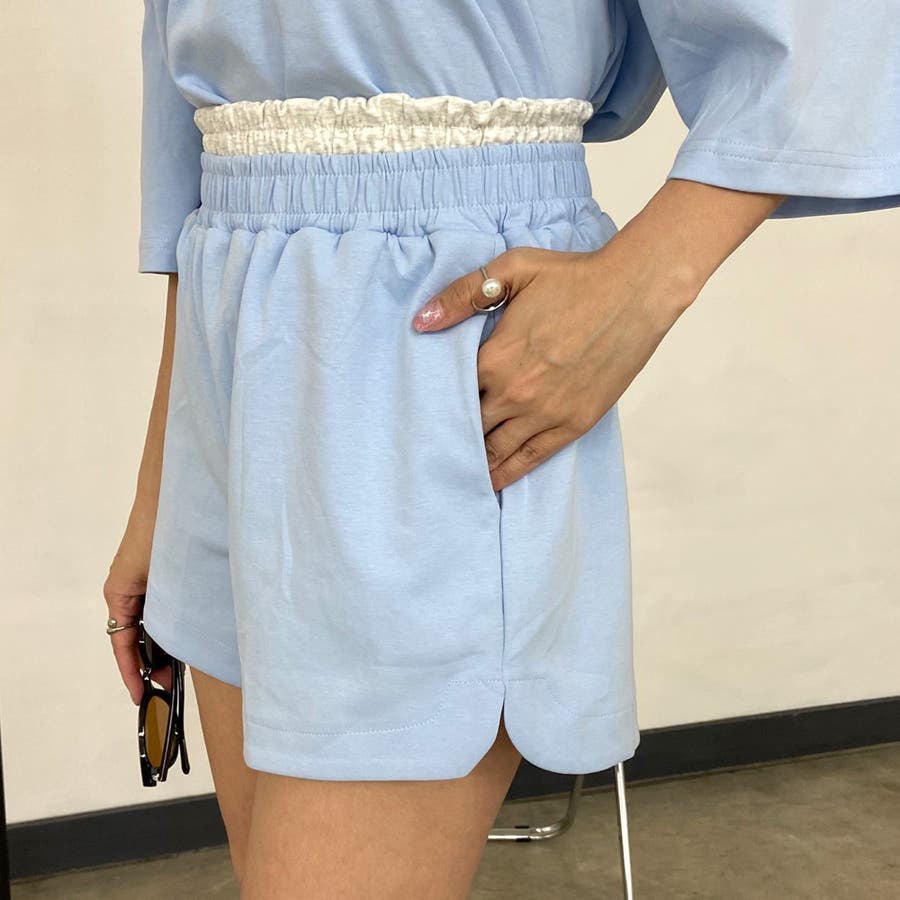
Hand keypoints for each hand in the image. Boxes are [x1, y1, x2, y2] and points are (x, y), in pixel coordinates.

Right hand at [103, 509, 171, 703]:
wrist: (174, 494)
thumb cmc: (164, 530)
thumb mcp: (162, 578)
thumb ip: (166, 610)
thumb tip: (177, 644)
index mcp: (119, 593)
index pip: (121, 643)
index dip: (131, 672)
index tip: (141, 695)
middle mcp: (127, 590)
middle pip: (136, 636)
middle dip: (151, 663)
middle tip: (171, 685)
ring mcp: (143, 582)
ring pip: (150, 623)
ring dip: (164, 644)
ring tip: (183, 666)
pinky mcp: (159, 574)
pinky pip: (160, 607)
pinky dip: (170, 624)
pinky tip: (189, 634)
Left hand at [411, 241, 696, 492]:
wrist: (634, 293)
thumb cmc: (573, 277)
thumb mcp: (513, 270)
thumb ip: (464, 294)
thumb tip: (422, 322)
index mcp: (495, 359)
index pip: (451, 395)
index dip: (438, 404)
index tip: (422, 415)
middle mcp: (516, 393)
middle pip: (471, 427)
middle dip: (453, 436)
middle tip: (431, 451)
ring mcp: (546, 413)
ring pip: (497, 450)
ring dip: (477, 462)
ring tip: (456, 473)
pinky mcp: (574, 423)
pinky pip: (532, 458)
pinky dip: (510, 472)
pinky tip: (494, 482)